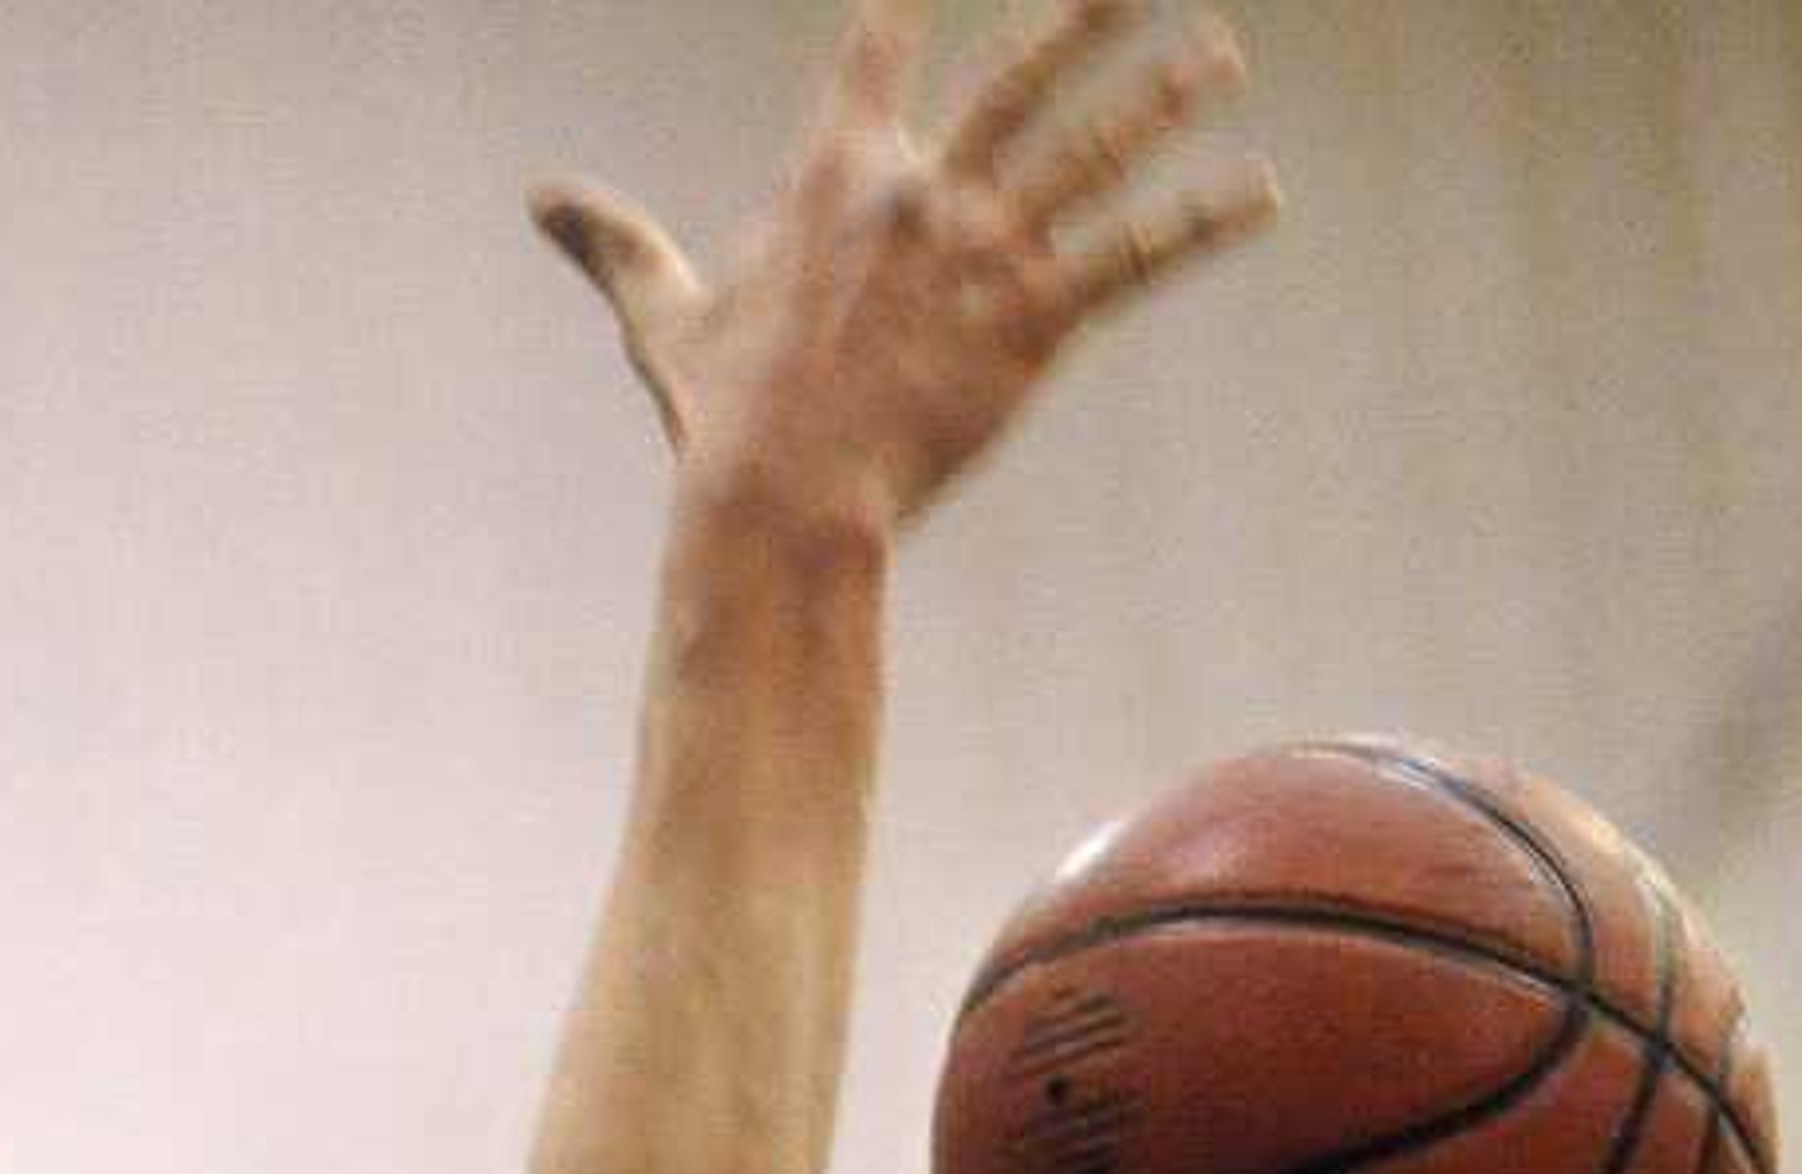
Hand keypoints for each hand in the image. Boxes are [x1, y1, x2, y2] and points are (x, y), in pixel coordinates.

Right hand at [534, 1, 1274, 530]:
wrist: (783, 497)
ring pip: (1095, 153)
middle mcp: (924, 189)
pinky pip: (1134, 258)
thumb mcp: (661, 312)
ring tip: (1222, 55)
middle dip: (1087, 15)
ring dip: (1165, 99)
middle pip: (1024, 74)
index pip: (885, 40)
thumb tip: (543, 202)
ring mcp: (985, 253)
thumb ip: (616, 243)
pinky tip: (1257, 194)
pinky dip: (1200, 222)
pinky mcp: (1034, 326)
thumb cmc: (721, 415)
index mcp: (839, 170)